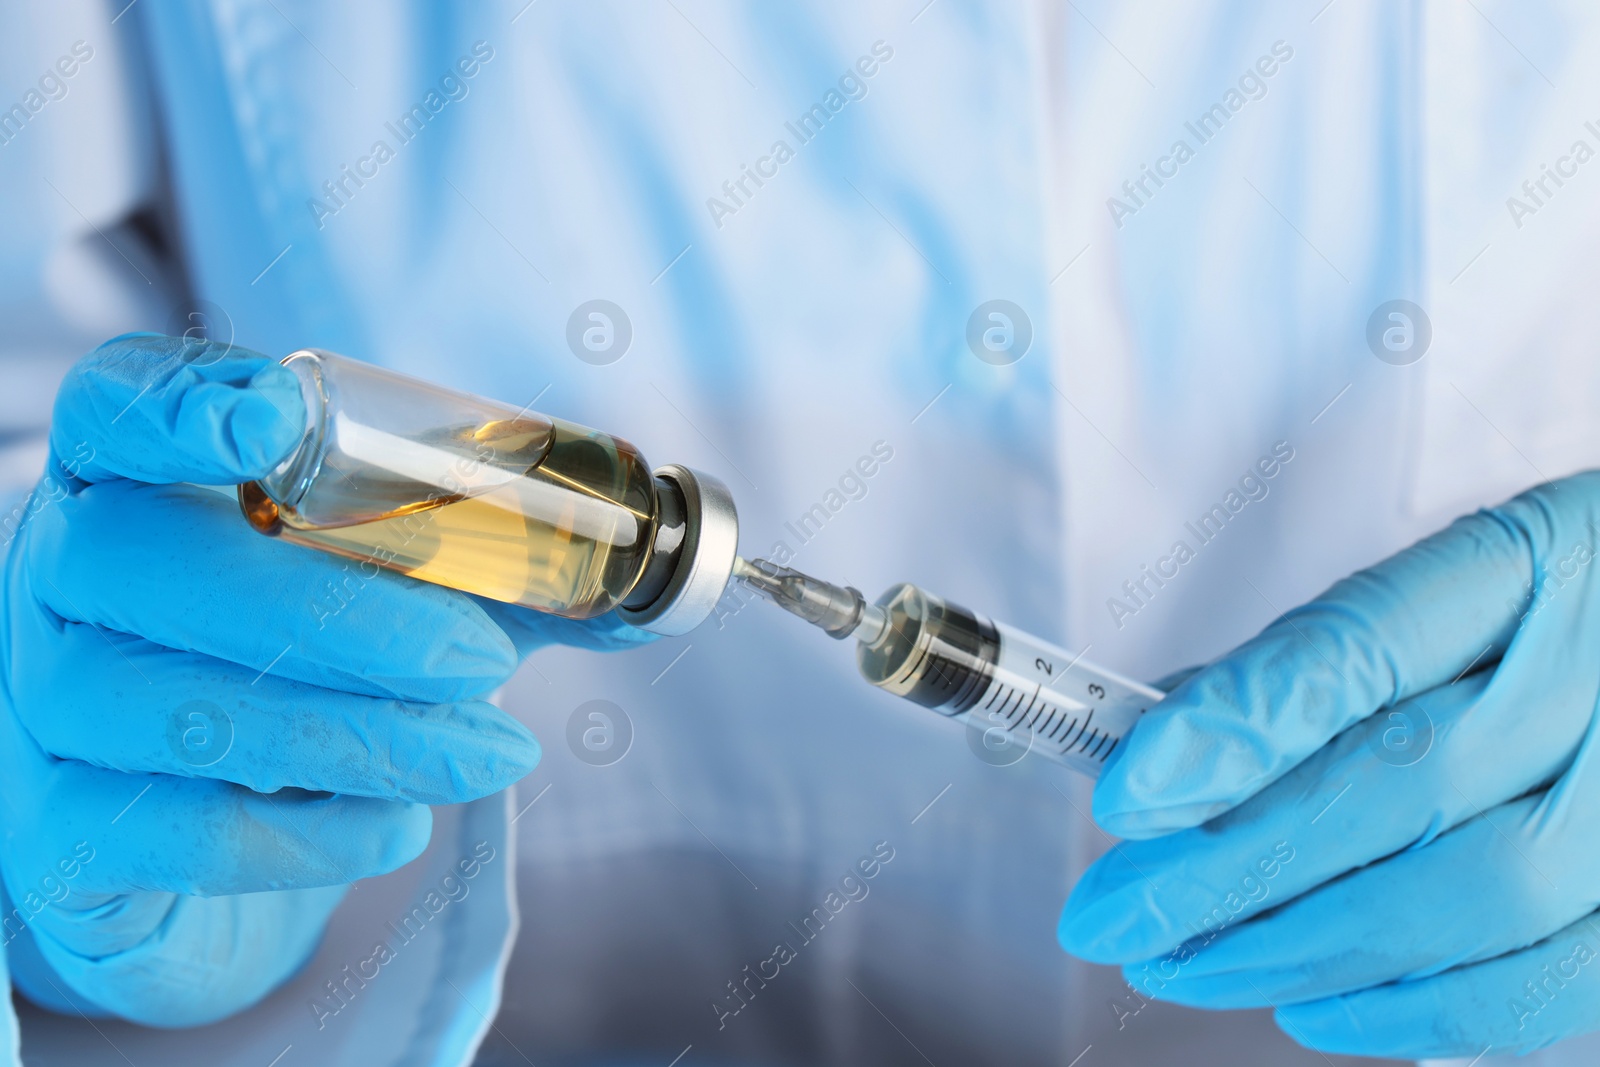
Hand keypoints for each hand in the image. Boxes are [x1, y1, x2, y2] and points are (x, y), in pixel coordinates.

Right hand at [0, 334, 539, 1024]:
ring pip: (175, 708)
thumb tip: (637, 586)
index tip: (277, 414)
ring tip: (493, 755)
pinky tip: (401, 827)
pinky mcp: (55, 835)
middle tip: (480, 658)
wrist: (194, 840)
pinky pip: (171, 830)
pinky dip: (311, 834)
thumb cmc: (297, 677)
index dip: (177, 403)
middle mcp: (55, 580)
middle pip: (143, 562)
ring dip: (361, 734)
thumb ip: (486, 569)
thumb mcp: (386, 598)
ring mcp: (34, 708)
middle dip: (335, 613)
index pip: (113, 409)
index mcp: (129, 483)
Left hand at [1058, 472, 1599, 1058]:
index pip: (1366, 641)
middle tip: (1113, 914)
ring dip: (1301, 947)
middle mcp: (1594, 672)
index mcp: (1523, 566)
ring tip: (1178, 965)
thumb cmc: (1533, 621)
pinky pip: (1543, 979)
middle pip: (1403, 780)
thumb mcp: (1431, 595)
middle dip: (1233, 865)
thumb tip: (1161, 750)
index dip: (1241, 722)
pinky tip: (1304, 1005)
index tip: (1130, 791)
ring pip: (1471, 893)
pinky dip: (1413, 1007)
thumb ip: (1305, 666)